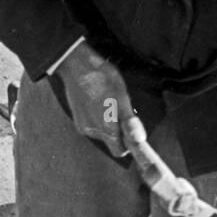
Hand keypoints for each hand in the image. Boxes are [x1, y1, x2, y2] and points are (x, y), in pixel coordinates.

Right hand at [51, 40, 134, 157]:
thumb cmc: (102, 78)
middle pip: (111, 143)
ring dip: (108, 123)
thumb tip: (139, 140)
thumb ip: (130, 122)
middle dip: (119, 133)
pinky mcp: (77, 118)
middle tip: (123, 114)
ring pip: (101, 133)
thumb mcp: (123, 98)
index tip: (133, 134)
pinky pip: (92, 124)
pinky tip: (98, 102)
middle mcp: (93, 133)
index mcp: (107, 130)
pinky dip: (98, 117)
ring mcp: (83, 126)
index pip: (121, 151)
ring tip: (109, 103)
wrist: (77, 65)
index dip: (129, 144)